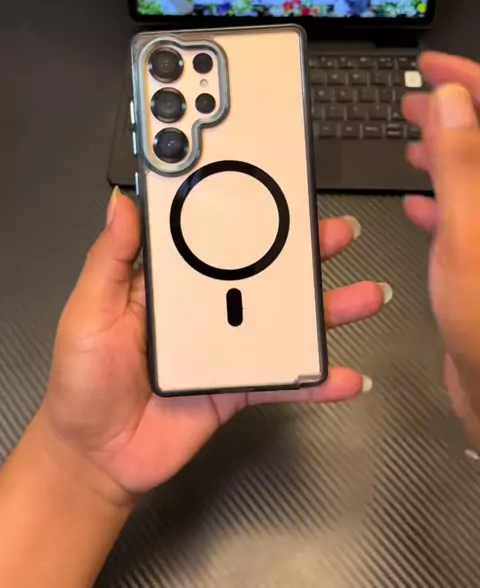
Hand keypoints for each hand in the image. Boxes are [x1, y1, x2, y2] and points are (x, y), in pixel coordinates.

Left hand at [39, 193, 387, 503]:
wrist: (95, 455)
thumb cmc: (82, 380)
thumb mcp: (88, 311)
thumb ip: (108, 259)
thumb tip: (121, 203)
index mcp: (169, 282)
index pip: (213, 238)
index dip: (246, 213)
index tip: (276, 191)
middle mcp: (204, 307)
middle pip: (261, 272)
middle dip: (304, 252)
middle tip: (337, 234)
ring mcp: (226, 346)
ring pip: (284, 320)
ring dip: (327, 308)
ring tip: (363, 296)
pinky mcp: (237, 386)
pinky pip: (284, 379)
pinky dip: (317, 380)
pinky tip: (345, 375)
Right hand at [403, 52, 479, 444]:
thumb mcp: (470, 233)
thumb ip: (461, 162)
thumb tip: (453, 101)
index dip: (471, 79)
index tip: (433, 67)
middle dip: (452, 113)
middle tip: (415, 98)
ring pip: (475, 177)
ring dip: (445, 154)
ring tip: (412, 140)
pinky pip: (467, 218)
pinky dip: (442, 203)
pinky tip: (416, 203)